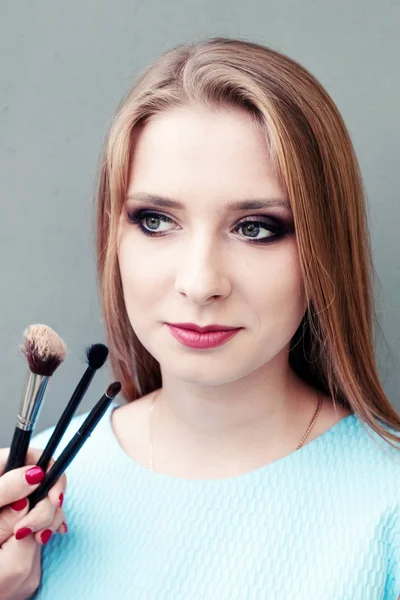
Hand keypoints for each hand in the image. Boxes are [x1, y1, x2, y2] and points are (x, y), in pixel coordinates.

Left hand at [0, 447, 66, 599]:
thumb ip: (5, 491)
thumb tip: (34, 474)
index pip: (29, 455)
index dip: (48, 469)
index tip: (54, 496)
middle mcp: (8, 483)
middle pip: (43, 477)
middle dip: (48, 502)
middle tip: (41, 529)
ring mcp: (17, 501)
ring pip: (46, 497)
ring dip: (49, 517)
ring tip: (39, 539)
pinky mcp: (22, 517)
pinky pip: (43, 514)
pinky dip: (48, 525)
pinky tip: (44, 536)